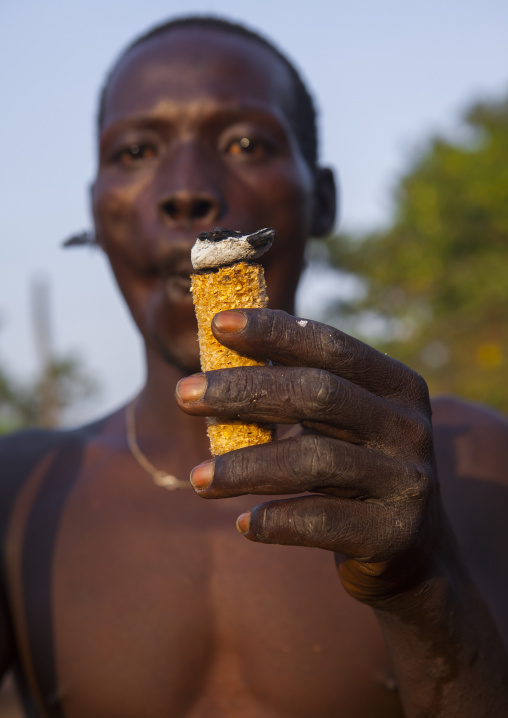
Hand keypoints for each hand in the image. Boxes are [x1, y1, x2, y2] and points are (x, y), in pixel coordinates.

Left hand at [176, 308, 445, 606]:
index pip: (330, 346)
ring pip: (313, 460)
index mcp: (396, 386)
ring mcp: (407, 481)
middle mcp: (408, 426)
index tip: (216, 326)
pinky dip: (275, 521)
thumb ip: (300, 388)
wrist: (410, 552)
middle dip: (243, 391)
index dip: (273, 333)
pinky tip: (243, 524)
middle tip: (184, 395)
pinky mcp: (395, 534)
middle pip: (318, 394)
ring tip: (197, 479)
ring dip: (244, 467)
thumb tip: (224, 345)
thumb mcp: (339, 424)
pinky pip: (321, 522)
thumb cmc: (354, 472)